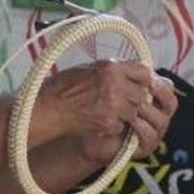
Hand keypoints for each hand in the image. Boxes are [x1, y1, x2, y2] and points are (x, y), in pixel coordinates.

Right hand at [36, 60, 157, 139]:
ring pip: (133, 112)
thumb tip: (130, 72)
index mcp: (111, 67)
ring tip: (107, 111)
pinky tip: (99, 120)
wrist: (49, 108)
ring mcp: (113, 105)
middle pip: (141, 94)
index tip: (139, 84)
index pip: (144, 71)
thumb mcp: (89, 68)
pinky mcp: (108, 123)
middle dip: (133, 99)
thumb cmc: (63, 87)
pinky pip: (121, 126)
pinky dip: (113, 126)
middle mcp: (115, 84)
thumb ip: (112, 70)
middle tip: (121, 102)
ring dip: (124, 114)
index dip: (143, 79)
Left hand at [76, 72, 178, 164]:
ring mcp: (155, 131)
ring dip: (147, 110)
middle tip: (147, 88)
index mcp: (153, 97)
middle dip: (160, 94)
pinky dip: (141, 126)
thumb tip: (141, 64)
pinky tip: (128, 120)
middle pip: (171, 102)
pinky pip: (150, 134)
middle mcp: (158, 114)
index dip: (159, 82)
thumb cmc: (100, 107)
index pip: (167, 87)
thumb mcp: (113, 86)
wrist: (87, 132)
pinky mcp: (147, 146)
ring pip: (162, 119)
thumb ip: (128, 74)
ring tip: (132, 105)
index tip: (147, 76)